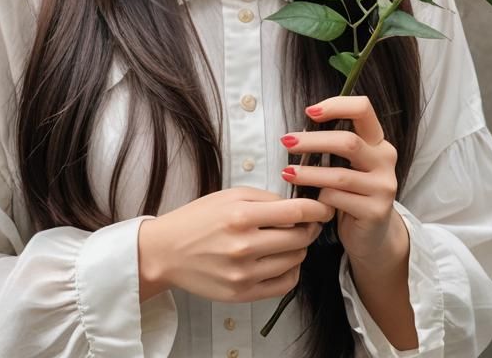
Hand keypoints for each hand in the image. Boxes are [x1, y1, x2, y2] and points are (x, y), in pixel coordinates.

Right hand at [137, 186, 335, 303]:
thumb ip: (265, 198)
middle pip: (299, 238)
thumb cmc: (197, 219)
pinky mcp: (243, 294)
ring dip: (299, 248)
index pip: (295, 212)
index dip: (317, 209)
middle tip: (307, 222)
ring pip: (294, 261)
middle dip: (310, 228)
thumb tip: (296, 205)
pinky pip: (284, 285)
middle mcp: (244, 246)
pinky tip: (283, 260)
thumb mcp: (229, 196)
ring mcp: (244, 274)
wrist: (167, 251)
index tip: (324, 207)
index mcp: (240, 216)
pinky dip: (291, 271)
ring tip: (289, 239)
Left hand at [280, 96, 400, 265]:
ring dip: (308, 173)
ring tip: (286, 172)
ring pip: (339, 175)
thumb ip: (333, 147)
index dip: (336, 105)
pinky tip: (307, 199)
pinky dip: (319, 198)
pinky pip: (338, 199)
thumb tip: (297, 133)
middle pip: (348, 142)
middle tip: (286, 142)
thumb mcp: (347, 164)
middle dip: (313, 141)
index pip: (363, 109)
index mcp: (377, 141)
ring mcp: (384, 186)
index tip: (309, 112)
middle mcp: (385, 160)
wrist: (373, 235)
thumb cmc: (352, 193)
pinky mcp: (376, 211)